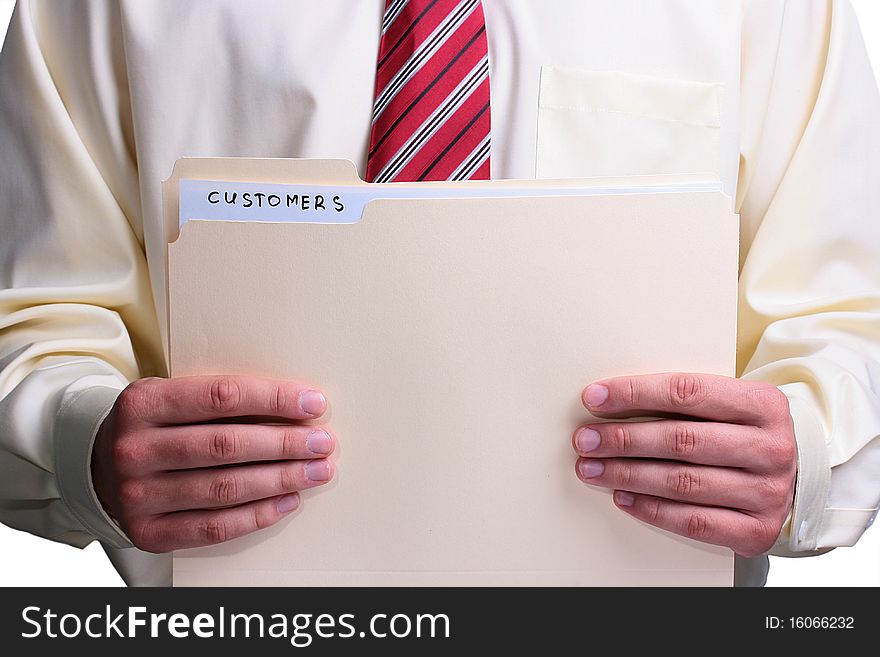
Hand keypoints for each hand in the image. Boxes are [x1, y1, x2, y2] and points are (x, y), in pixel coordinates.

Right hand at [92, 375, 335, 551]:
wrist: (97, 467)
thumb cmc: (154, 426)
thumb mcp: (172, 397)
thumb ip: (222, 400)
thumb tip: (297, 409)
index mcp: (144, 403)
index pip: (222, 397)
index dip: (274, 400)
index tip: (314, 404)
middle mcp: (135, 449)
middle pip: (227, 445)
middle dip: (285, 444)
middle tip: (323, 443)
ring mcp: (137, 495)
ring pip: (225, 488)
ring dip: (281, 480)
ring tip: (316, 472)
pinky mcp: (147, 532)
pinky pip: (214, 527)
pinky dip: (258, 515)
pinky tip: (288, 502)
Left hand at [572, 372, 796, 556]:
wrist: (798, 481)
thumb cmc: (746, 434)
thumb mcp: (731, 405)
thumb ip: (684, 401)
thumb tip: (610, 400)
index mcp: (763, 404)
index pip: (687, 392)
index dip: (636, 393)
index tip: (594, 397)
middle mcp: (770, 448)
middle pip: (681, 439)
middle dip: (623, 438)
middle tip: (585, 439)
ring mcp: (767, 492)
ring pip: (682, 482)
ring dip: (627, 475)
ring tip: (592, 468)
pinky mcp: (757, 530)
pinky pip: (693, 521)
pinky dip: (651, 509)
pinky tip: (622, 498)